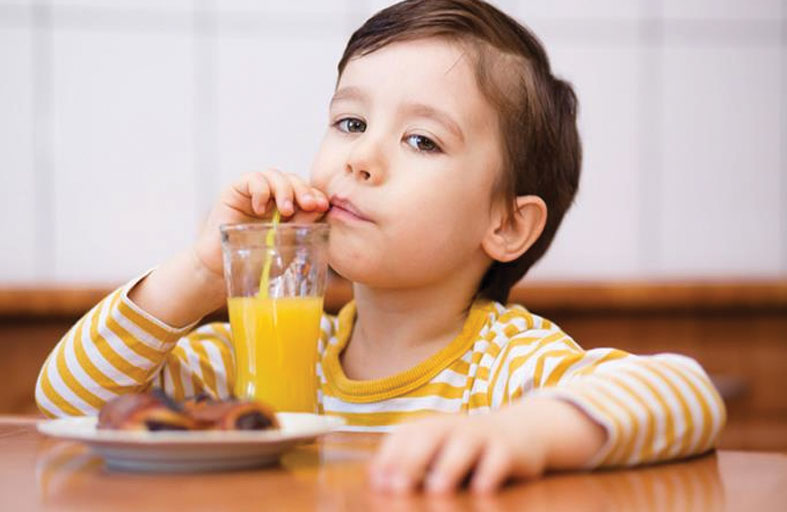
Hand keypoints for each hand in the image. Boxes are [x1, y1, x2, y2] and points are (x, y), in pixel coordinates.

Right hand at [194, 169, 329, 277]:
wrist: (221, 268)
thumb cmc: (256, 261)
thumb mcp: (285, 245)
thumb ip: (302, 225)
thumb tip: (320, 208)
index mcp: (289, 208)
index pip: (306, 192)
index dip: (316, 195)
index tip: (323, 206)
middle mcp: (273, 197)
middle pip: (293, 180)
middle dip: (304, 190)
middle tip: (309, 204)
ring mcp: (255, 192)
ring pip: (275, 175)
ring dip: (284, 189)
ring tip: (285, 211)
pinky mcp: (236, 190)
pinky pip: (252, 179)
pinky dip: (260, 190)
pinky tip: (260, 209)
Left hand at [368, 398, 606, 494]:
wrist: (521, 431)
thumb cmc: (467, 449)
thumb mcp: (438, 449)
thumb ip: (408, 461)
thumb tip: (374, 479)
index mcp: (431, 426)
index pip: (404, 435)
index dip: (389, 457)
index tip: (378, 483)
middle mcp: (454, 426)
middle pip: (429, 436)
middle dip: (412, 460)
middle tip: (398, 488)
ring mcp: (483, 435)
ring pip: (464, 444)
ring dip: (449, 466)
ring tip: (437, 490)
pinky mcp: (509, 449)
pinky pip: (500, 458)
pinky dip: (490, 473)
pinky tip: (481, 490)